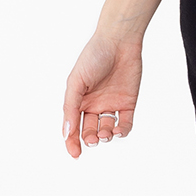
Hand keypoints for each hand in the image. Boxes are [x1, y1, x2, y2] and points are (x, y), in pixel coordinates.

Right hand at [62, 31, 142, 157]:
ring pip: (106, 130)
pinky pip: (125, 123)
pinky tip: (117, 130)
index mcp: (78, 100)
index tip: (75, 154)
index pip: (73, 127)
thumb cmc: (93, 57)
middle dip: (90, 139)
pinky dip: (122, 131)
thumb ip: (71, 108)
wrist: (119, 42)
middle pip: (89, 130)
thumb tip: (67, 132)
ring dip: (105, 136)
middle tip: (92, 138)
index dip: (72, 142)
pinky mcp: (128, 103)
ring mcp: (111, 104)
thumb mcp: (76, 82)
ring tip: (105, 134)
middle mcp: (94, 105)